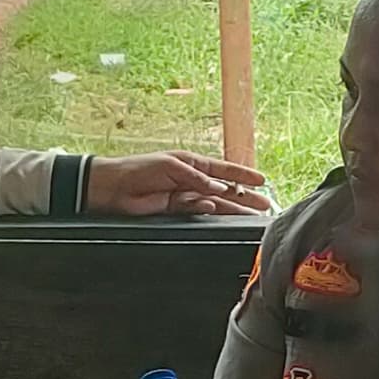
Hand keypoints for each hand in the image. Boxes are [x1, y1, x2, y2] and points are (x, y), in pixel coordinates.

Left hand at [90, 150, 270, 216]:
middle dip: (245, 196)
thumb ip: (196, 178)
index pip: (223, 169)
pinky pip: (197, 212)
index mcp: (191, 163)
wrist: (114, 188)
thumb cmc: (139, 169)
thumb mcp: (171, 166)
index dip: (243, 175)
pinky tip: (215, 210)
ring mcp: (185, 196)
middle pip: (224, 189)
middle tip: (264, 205)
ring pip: (215, 204)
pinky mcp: (176, 210)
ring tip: (252, 215)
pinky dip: (207, 211)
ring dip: (233, 209)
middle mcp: (191, 179)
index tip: (262, 181)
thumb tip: (218, 188)